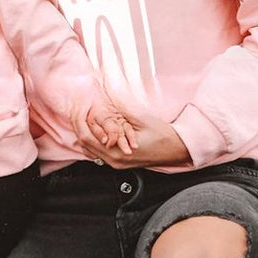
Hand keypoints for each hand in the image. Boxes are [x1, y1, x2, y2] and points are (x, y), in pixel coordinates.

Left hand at [76, 112, 191, 168]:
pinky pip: (98, 153)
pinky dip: (95, 140)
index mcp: (117, 152)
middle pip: (85, 144)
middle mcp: (114, 161)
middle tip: (82, 110)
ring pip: (90, 149)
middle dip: (81, 126)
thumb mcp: (140, 118)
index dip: (81, 121)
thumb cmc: (162, 135)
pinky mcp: (119, 163)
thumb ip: (120, 109)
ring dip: (88, 133)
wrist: (176, 149)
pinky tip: (99, 129)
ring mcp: (116, 164)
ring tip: (90, 117)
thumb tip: (107, 93)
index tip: (81, 107)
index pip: (86, 137)